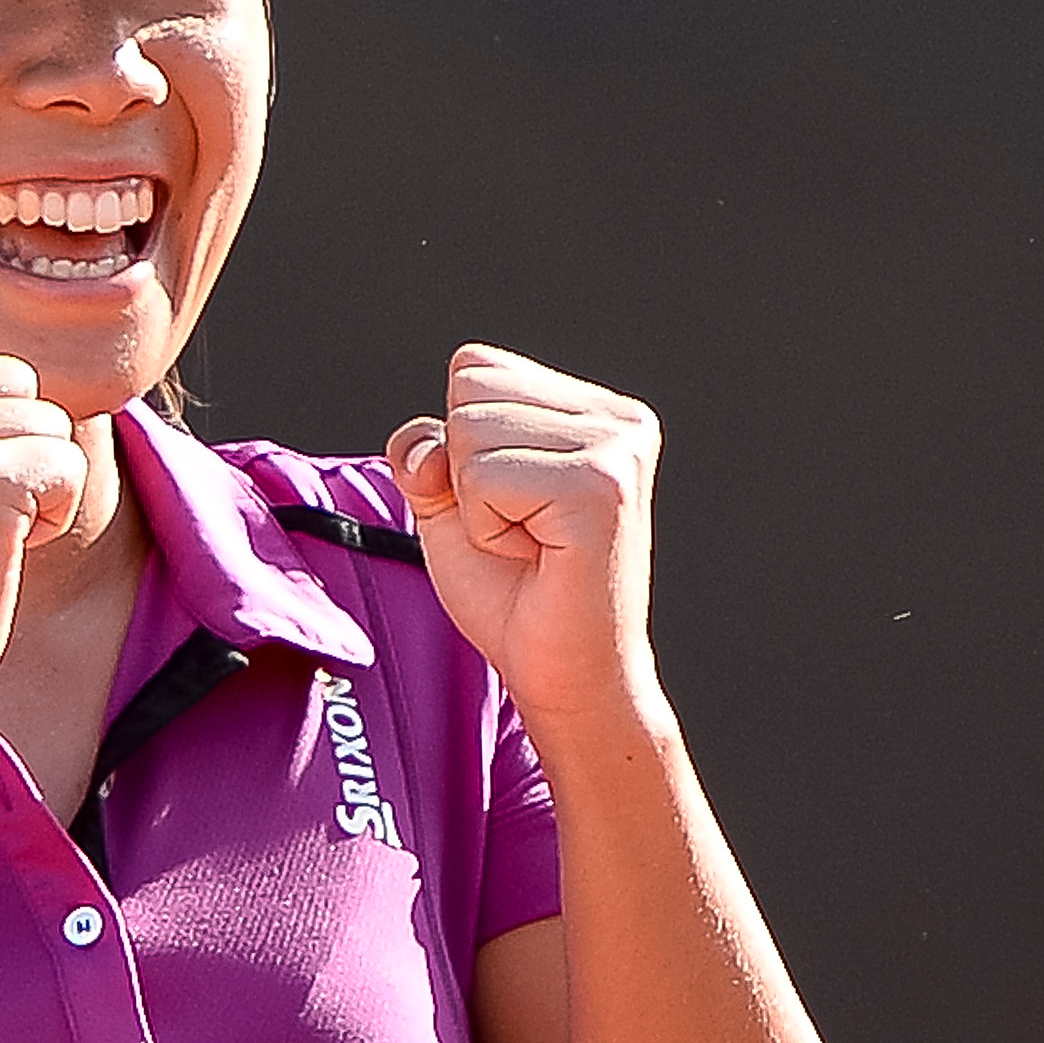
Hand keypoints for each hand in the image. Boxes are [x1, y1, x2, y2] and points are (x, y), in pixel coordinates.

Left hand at [387, 344, 661, 723]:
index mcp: (593, 409)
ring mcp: (617, 448)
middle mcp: (617, 418)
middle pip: (468, 390)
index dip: (459, 445)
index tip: (507, 506)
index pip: (474, 368)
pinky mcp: (602, 487)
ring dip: (477, 504)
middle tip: (520, 532)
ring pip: (470, 430)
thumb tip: (427, 444)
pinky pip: (483, 478)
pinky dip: (486, 527)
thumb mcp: (449, 503)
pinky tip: (536, 555)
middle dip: (466, 473)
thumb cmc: (513, 594)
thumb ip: (425, 450)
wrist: (562, 675)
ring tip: (529, 543)